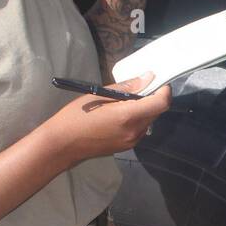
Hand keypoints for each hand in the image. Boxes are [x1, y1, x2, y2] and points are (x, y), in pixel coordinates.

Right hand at [45, 72, 172, 165]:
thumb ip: (127, 87)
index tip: (158, 81)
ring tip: (125, 101)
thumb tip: (148, 78)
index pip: (161, 103)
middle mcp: (135, 131)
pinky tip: (120, 114)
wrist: (62, 145)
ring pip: (149, 120)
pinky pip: (140, 129)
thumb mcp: (99, 94)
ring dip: (144, 109)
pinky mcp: (127, 147)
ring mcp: (132, 141)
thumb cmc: (77, 116)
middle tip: (138, 87)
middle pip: (156, 111)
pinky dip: (137, 118)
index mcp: (129, 116)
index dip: (164, 90)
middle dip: (153, 98)